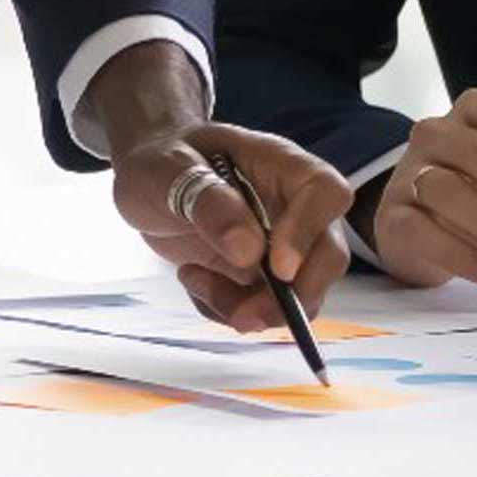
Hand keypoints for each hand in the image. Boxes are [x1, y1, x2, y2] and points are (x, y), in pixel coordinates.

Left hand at [114, 123, 357, 328]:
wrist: (148, 182)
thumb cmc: (162, 162)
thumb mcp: (168, 170)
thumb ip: (207, 200)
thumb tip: (249, 252)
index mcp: (280, 164)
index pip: (325, 192)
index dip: (310, 232)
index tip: (277, 268)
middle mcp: (293, 207)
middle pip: (328, 255)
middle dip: (293, 296)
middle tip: (243, 313)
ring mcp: (281, 245)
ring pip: (300, 295)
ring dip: (250, 308)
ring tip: (192, 277)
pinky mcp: (260, 276)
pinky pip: (263, 309)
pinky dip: (227, 309)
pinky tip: (193, 277)